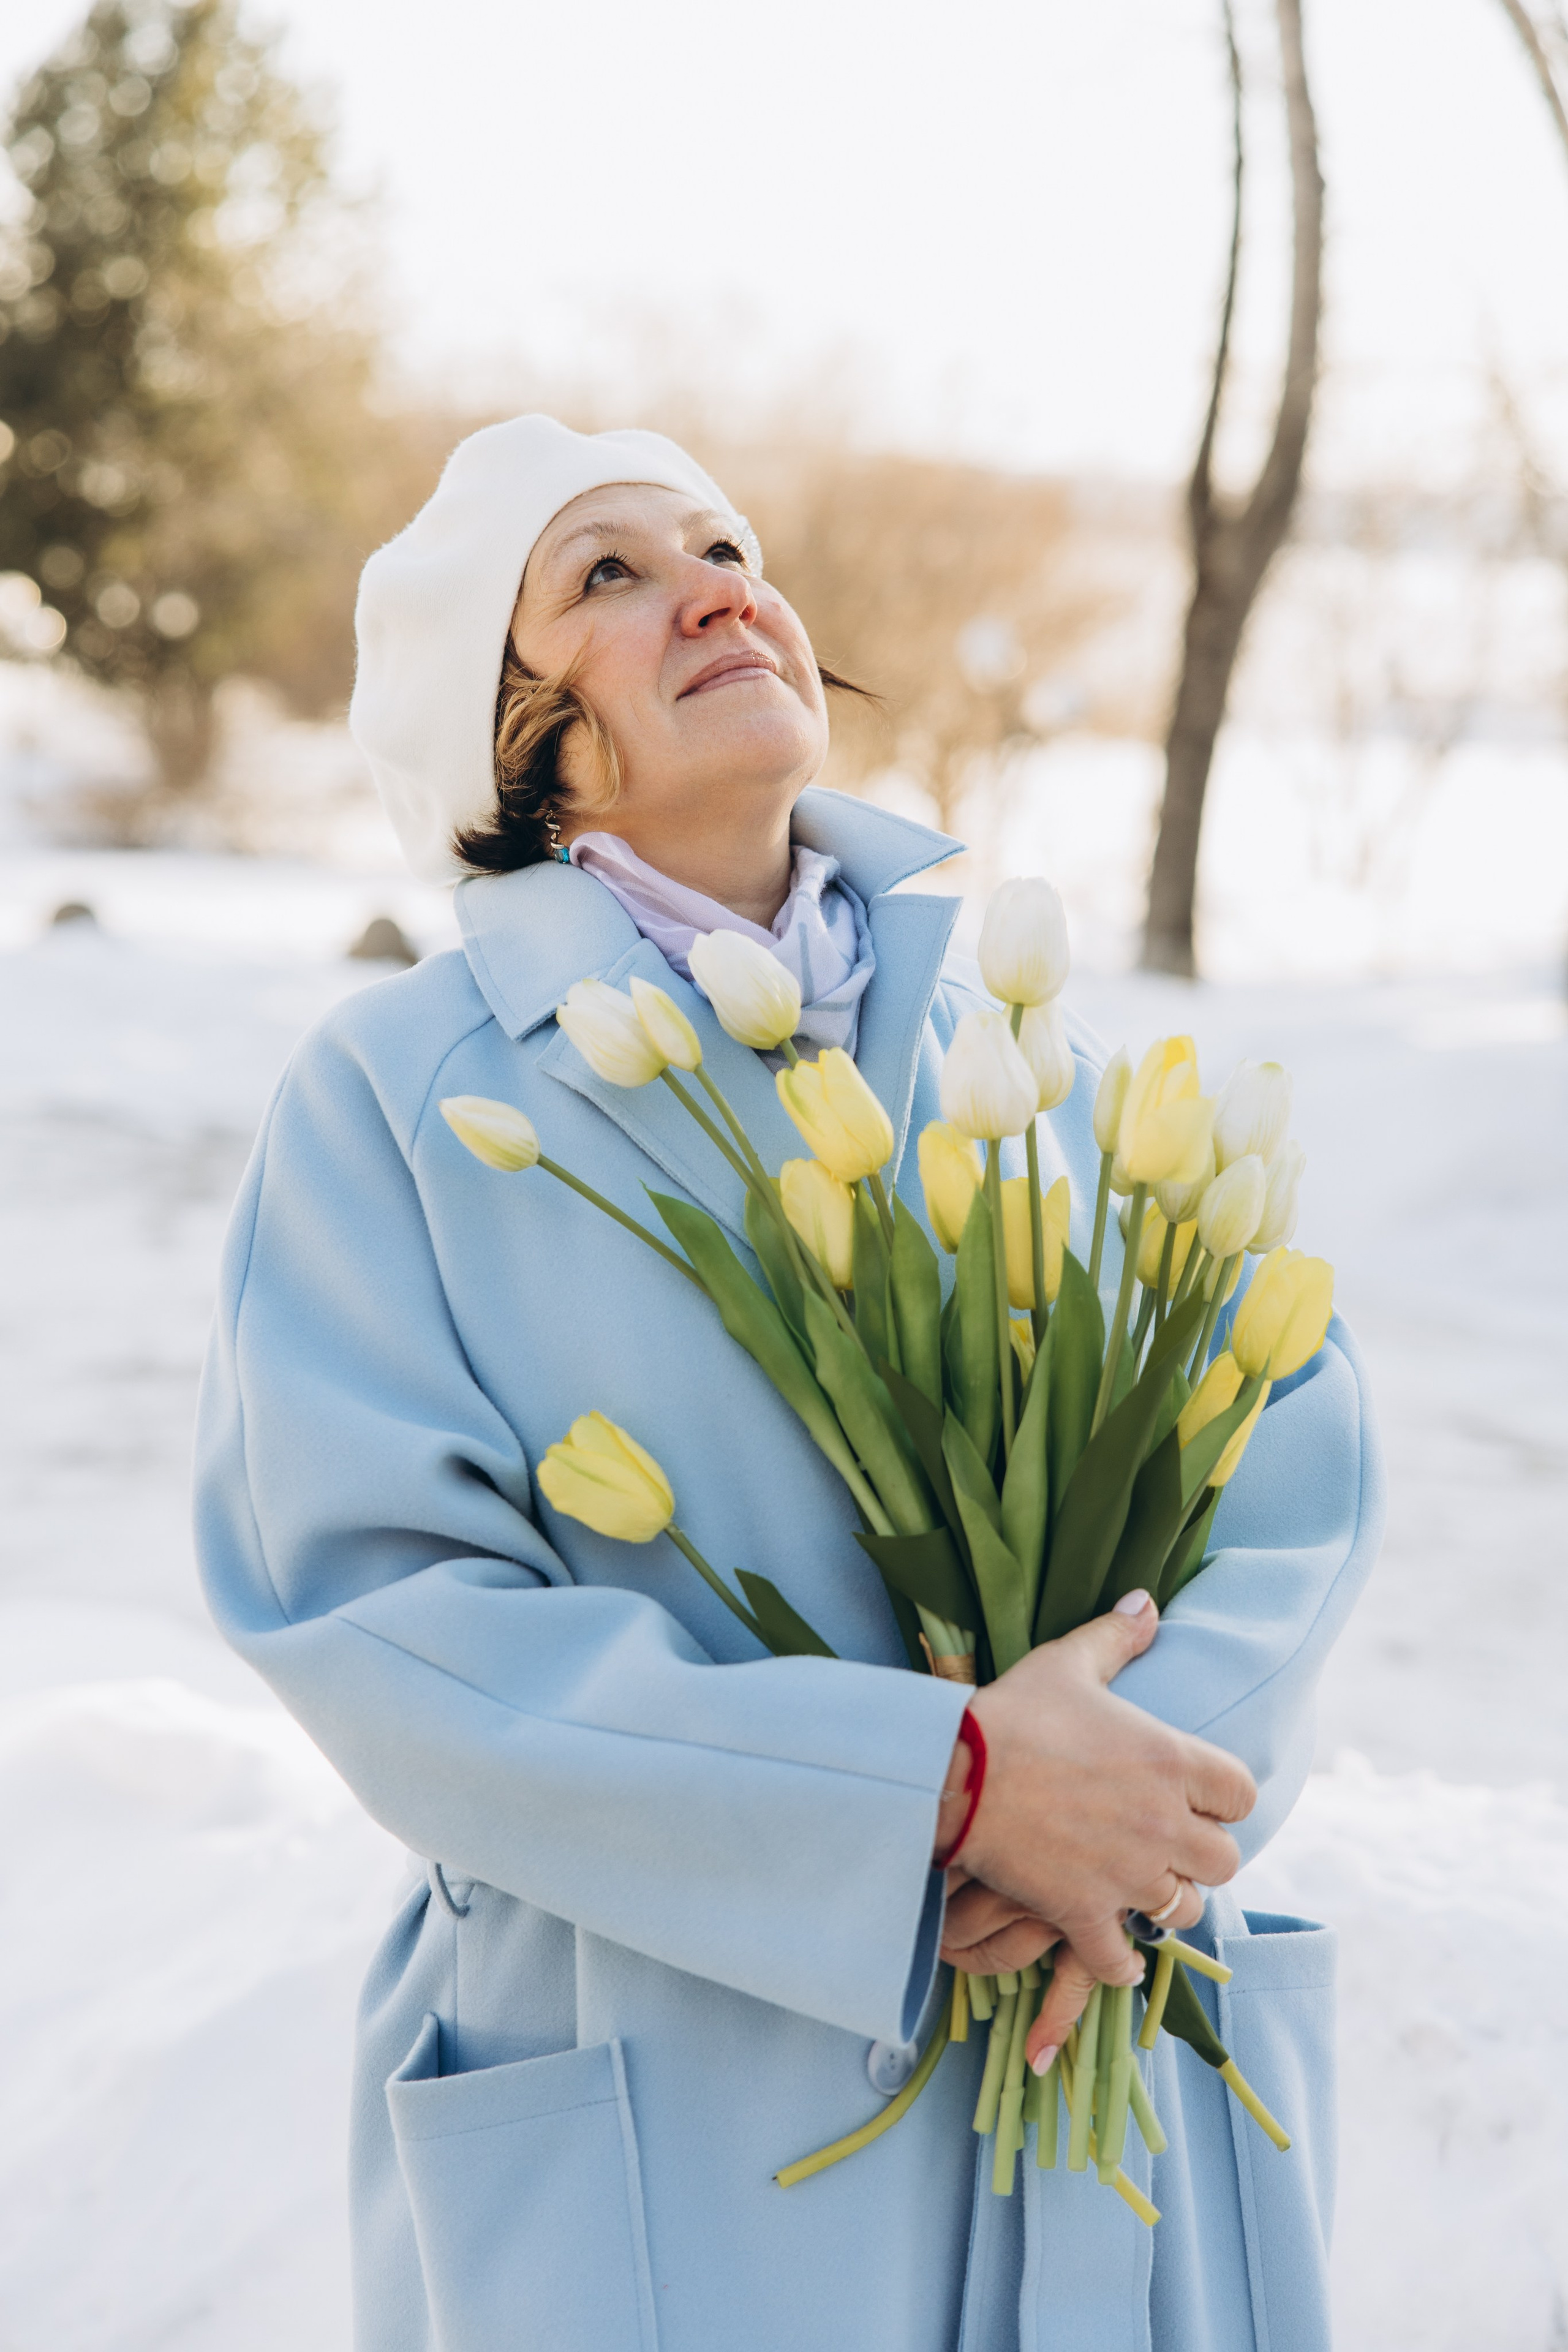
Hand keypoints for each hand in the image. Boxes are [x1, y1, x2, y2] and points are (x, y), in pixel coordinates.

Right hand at [956, 1591, 1254, 1987]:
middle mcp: (1164, 1824)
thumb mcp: (1068, 1662)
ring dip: (1166, 1900)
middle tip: (1169, 1844)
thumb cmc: (1015, 1711)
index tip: (1197, 1796)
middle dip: (1200, 1855)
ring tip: (1144, 1888)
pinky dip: (1121, 1963)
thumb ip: (1116, 1636)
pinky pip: (1120, 1960)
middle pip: (1223, 1861)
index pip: (1242, 1793)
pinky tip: (1119, 1955)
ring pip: (1182, 1909)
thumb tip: (1147, 1602)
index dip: (1223, 1797)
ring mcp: (1127, 1874)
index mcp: (1172, 1761)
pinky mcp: (1084, 1911)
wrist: (956, 1770)